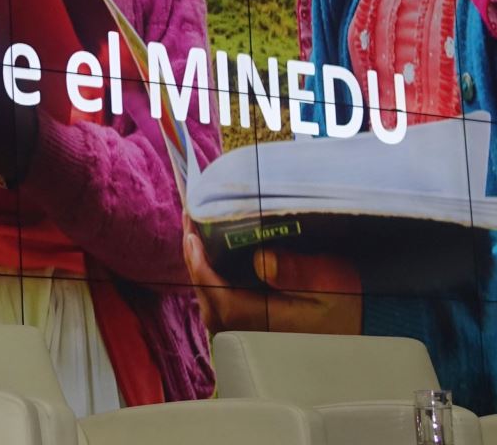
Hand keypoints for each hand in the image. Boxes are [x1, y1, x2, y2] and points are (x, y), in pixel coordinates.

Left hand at [182, 225, 361, 333]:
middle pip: (207, 296)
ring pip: (211, 302)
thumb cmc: (349, 304)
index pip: (218, 294)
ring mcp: (248, 334)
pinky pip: (221, 306)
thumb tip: (262, 260)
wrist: (365, 329)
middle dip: (194, 258)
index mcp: (264, 322)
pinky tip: (211, 257)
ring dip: (201, 268)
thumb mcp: (330, 281)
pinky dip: (211, 280)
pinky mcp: (252, 330)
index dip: (199, 263)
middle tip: (190, 221)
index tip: (192, 233)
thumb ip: (296, 271)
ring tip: (196, 233)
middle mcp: (250, 333)